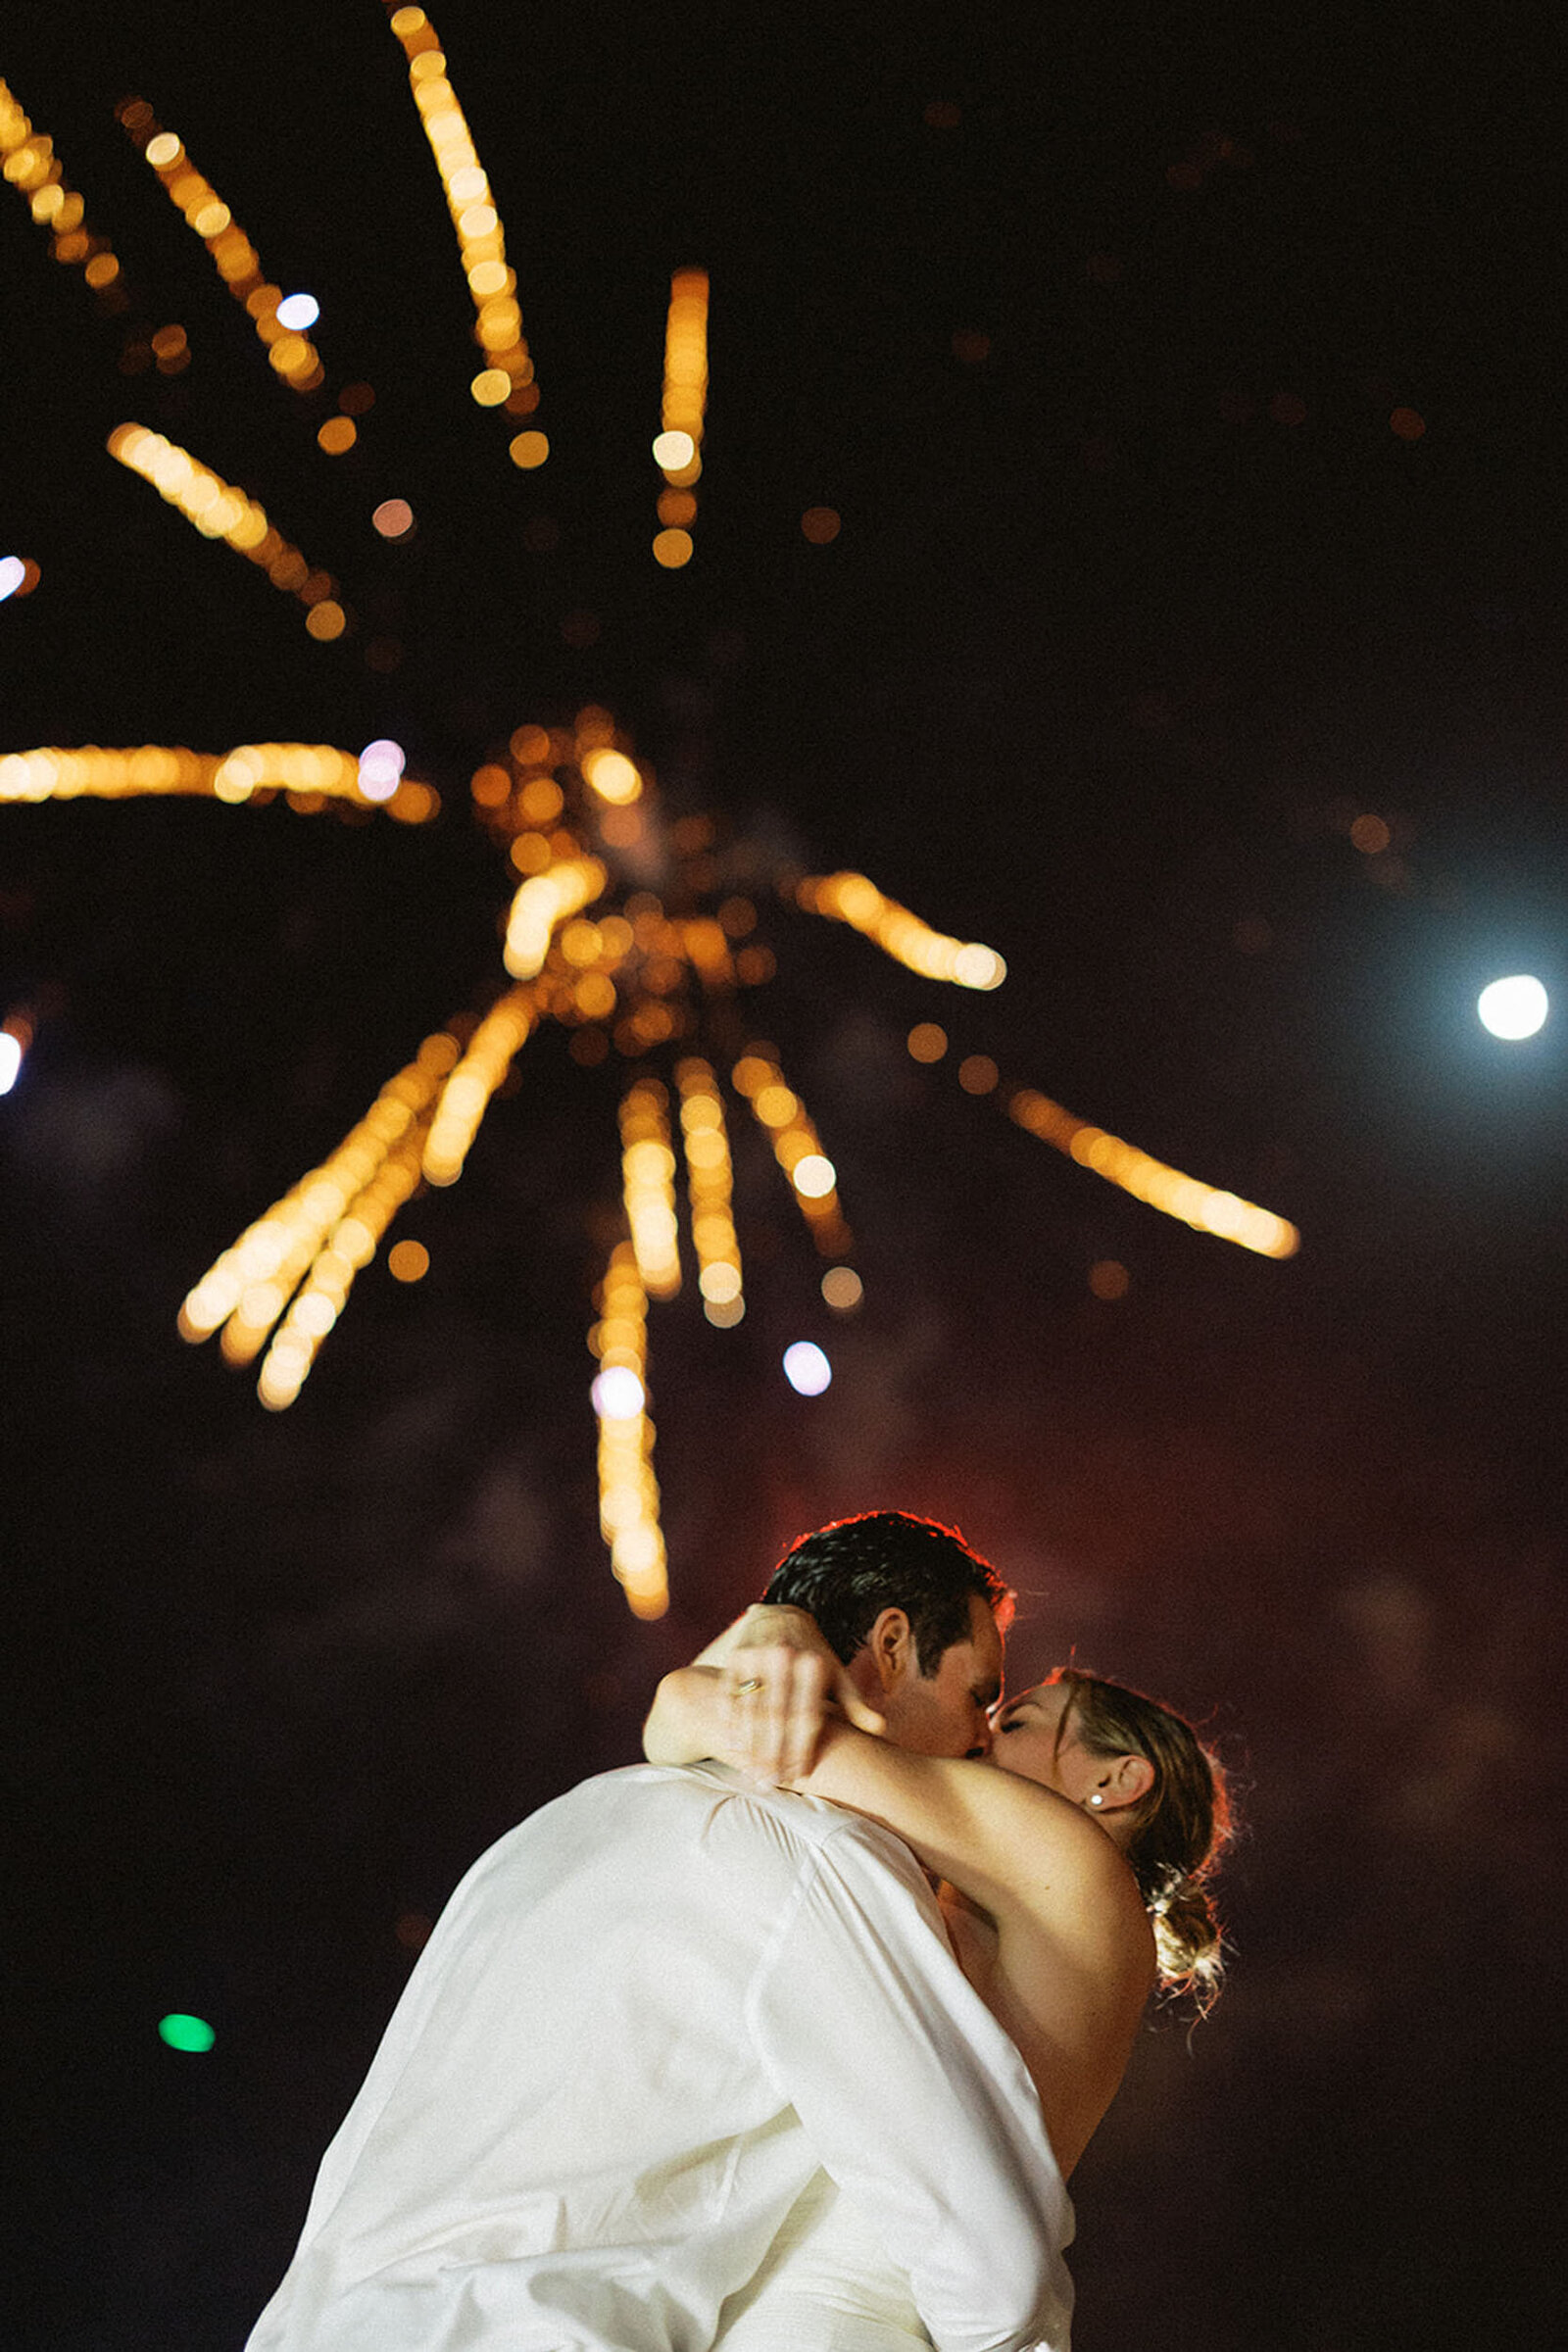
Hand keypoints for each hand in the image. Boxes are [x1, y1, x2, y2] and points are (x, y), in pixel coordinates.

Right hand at [717, 1606, 884, 1783]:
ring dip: (751, 1745)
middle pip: (778, 1716)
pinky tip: (732, 1747)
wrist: (780, 1615)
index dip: (802, 1747)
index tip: (799, 1776)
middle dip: (773, 1754)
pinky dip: (731, 1723)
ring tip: (753, 1773)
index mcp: (814, 1663)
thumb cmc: (814, 1656)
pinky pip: (729, 1695)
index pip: (807, 1715)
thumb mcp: (836, 1675)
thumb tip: (880, 1729)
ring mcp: (758, 1654)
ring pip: (752, 1709)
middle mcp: (786, 1656)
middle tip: (771, 1783)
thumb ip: (855, 1704)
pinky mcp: (736, 1655)